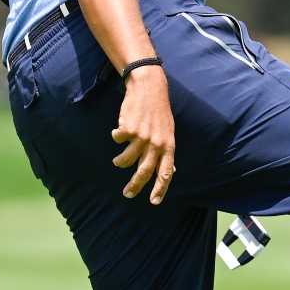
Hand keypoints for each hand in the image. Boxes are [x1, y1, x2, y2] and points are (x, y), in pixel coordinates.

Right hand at [109, 66, 175, 203]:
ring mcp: (142, 137)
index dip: (160, 188)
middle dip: (135, 185)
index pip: (166, 172)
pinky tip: (119, 130)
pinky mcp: (128, 128)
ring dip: (120, 162)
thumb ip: (167, 151)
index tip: (154, 202)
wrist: (149, 88)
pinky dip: (116, 136)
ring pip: (126, 160)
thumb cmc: (159, 111)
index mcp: (168, 145)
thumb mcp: (169, 131)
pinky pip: (118, 140)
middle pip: (144, 171)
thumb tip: (172, 171)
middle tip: (127, 194)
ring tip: (118, 162)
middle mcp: (156, 143)